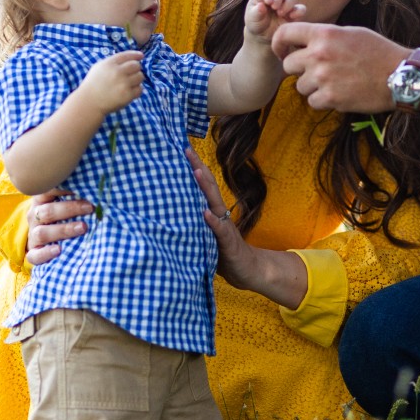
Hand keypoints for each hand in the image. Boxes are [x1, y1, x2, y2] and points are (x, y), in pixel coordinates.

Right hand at [24, 189, 93, 265]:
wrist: (49, 242)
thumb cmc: (65, 217)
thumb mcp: (69, 204)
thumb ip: (77, 196)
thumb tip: (98, 189)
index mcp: (42, 200)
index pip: (47, 191)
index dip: (63, 188)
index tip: (82, 186)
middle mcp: (35, 216)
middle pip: (47, 212)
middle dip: (70, 209)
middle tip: (90, 208)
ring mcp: (33, 235)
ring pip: (42, 233)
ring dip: (63, 230)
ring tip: (82, 228)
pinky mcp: (33, 253)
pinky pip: (35, 255)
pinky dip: (46, 253)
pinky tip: (58, 250)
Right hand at [82, 50, 143, 113]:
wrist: (89, 102)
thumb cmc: (94, 84)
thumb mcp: (99, 67)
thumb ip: (113, 62)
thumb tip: (130, 57)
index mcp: (109, 64)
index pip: (127, 55)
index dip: (136, 55)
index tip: (141, 56)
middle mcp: (117, 72)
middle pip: (136, 65)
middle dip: (136, 68)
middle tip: (132, 73)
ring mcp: (123, 84)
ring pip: (140, 77)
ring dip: (137, 79)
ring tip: (129, 83)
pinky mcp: (127, 95)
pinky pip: (140, 89)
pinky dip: (136, 90)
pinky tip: (129, 91)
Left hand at [187, 148, 259, 286]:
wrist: (248, 270)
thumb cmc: (222, 252)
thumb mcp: (205, 234)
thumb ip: (194, 222)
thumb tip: (171, 213)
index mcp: (213, 212)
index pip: (203, 185)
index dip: (194, 167)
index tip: (182, 149)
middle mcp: (220, 215)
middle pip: (208, 186)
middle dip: (197, 167)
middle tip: (186, 149)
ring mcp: (225, 227)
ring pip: (214, 203)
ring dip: (205, 187)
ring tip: (195, 171)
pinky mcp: (228, 243)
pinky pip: (219, 230)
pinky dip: (212, 221)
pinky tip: (205, 213)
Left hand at [244, 0, 305, 44]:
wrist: (265, 35)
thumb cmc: (256, 24)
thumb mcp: (252, 19)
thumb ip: (256, 12)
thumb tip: (261, 6)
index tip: (268, 2)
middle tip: (274, 8)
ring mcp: (286, 4)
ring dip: (288, 3)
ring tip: (280, 14)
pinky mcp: (294, 13)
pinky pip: (301, 8)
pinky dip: (298, 11)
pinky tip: (291, 17)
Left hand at [272, 23, 405, 113]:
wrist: (400, 75)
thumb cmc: (378, 52)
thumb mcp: (350, 32)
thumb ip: (325, 36)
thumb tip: (303, 42)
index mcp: (324, 34)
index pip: (285, 33)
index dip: (279, 43)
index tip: (282, 52)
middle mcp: (319, 55)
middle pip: (288, 65)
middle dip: (299, 69)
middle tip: (317, 71)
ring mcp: (323, 78)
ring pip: (300, 86)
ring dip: (312, 86)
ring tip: (334, 83)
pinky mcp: (330, 98)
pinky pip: (312, 101)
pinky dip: (323, 100)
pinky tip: (339, 93)